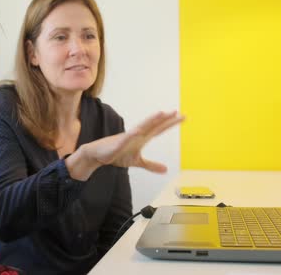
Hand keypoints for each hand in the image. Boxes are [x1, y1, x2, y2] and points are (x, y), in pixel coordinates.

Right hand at [65, 111, 184, 180]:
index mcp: (142, 138)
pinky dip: (132, 135)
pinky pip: (126, 139)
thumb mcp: (137, 162)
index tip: (182, 117)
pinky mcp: (118, 143)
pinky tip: (138, 131)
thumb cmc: (117, 154)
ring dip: (151, 120)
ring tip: (161, 113)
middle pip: (154, 125)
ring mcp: (128, 137)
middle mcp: (137, 135)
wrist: (98, 155)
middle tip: (177, 111)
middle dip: (165, 119)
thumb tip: (166, 169)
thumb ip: (152, 165)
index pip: (159, 129)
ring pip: (141, 127)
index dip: (170, 123)